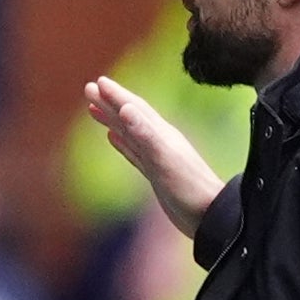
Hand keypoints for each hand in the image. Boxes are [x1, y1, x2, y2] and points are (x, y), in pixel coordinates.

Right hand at [79, 76, 225, 240]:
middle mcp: (159, 141)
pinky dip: (121, 142)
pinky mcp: (155, 173)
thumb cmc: (189, 188)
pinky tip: (114, 138)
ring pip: (129, 132)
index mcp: (161, 134)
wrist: (209, 216)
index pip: (135, 109)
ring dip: (112, 119)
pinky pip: (133, 152)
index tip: (98, 83)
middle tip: (89, 88)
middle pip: (130, 116)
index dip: (116, 95)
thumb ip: (145, 134)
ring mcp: (156, 157)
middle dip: (110, 102)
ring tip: (95, 109)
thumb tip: (126, 109)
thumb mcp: (165, 159)